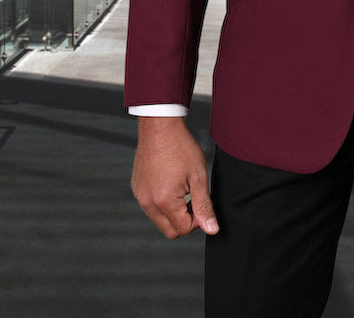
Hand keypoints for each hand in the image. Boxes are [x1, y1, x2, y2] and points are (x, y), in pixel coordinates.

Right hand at [131, 116, 218, 238]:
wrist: (160, 127)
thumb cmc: (180, 147)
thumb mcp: (199, 176)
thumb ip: (204, 206)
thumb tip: (212, 229)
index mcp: (164, 202)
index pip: (183, 229)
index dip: (197, 220)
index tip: (201, 201)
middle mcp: (147, 203)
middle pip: (169, 230)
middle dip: (184, 220)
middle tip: (193, 198)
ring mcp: (140, 196)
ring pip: (159, 219)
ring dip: (173, 212)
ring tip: (182, 187)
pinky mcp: (137, 189)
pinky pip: (150, 206)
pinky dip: (162, 202)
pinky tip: (170, 182)